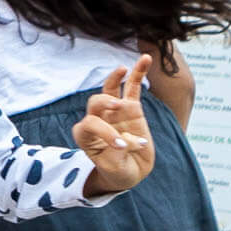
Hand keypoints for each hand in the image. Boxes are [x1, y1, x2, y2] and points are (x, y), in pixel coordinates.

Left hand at [69, 57, 155, 193]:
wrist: (131, 171)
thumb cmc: (118, 171)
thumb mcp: (115, 170)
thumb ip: (116, 157)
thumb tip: (124, 141)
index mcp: (85, 135)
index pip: (89, 124)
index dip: (105, 133)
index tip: (122, 147)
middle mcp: (97, 119)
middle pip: (95, 103)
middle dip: (105, 103)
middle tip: (119, 108)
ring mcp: (114, 112)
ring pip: (110, 89)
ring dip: (114, 77)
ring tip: (122, 69)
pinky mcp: (131, 108)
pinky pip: (133, 87)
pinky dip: (138, 73)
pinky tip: (145, 59)